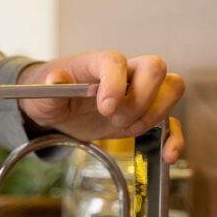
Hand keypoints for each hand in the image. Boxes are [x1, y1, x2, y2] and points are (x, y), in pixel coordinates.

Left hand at [16, 52, 185, 162]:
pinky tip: (167, 155)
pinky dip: (174, 138)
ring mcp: (139, 93)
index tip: (104, 108)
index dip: (115, 83)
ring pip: (171, 88)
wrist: (57, 108)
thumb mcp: (42, 93)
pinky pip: (171, 122)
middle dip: (140, 99)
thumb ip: (51, 87)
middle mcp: (125, 73)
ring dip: (154, 115)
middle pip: (155, 67)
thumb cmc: (51, 94)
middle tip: (114, 118)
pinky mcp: (143, 116)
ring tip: (126, 129)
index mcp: (98, 63)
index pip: (116, 61)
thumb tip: (56, 79)